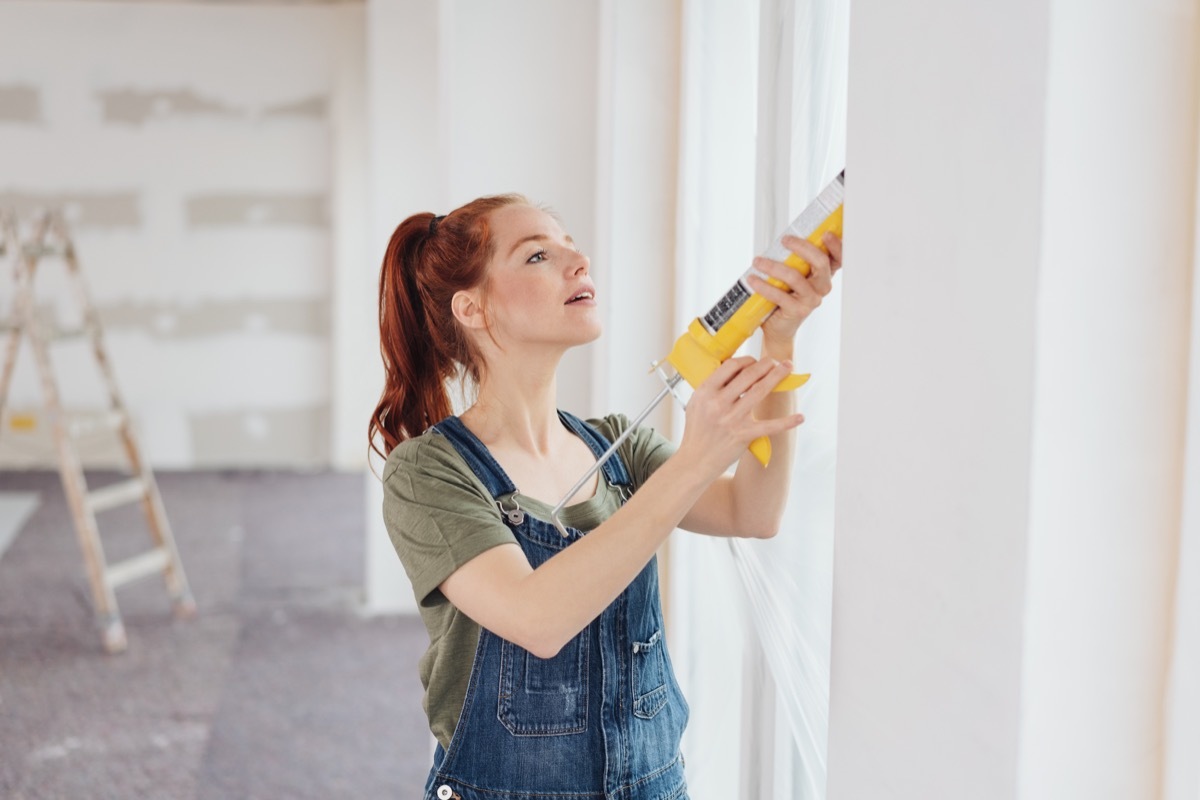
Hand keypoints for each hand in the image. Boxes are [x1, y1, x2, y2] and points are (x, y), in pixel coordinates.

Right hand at [676, 356, 805, 479]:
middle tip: (775, 361)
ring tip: (787, 367)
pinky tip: (800, 417)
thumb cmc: (697, 431)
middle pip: (748, 375)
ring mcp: (732, 419)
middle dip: (766, 364)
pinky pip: (769, 426)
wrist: (695, 460)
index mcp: (705, 392)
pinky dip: (787, 422)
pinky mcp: (743, 435)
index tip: (754, 361)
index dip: (746, 360)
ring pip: (760, 391)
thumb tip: (733, 371)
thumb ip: (712, 386)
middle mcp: (718, 403)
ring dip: (777, 376)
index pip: (730, 366)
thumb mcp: (696, 403)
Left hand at [748, 232, 842, 347]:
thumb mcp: (793, 276)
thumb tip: (783, 240)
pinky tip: (753, 279)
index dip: (836, 245)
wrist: (779, 326)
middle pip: (820, 262)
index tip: (825, 233)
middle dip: (802, 247)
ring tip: (757, 261)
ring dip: (773, 266)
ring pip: (795, 277)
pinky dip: (764, 285)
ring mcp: (812, 300)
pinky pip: (780, 295)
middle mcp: (822, 287)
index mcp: (823, 275)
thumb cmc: (785, 296)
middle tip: (785, 240)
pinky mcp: (798, 310)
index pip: (837, 258)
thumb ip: (794, 260)